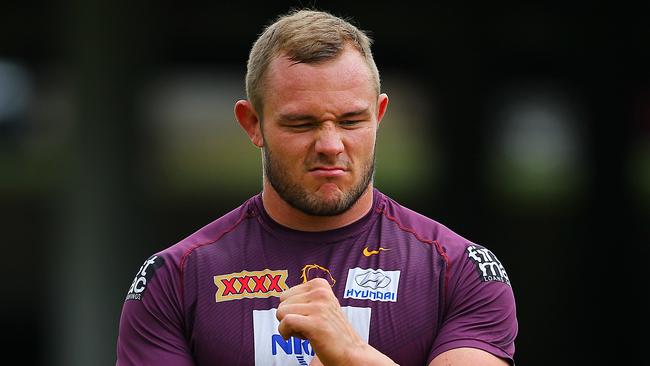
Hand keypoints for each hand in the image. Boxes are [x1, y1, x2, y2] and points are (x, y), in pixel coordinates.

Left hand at [276, 278, 397, 365]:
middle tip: (309, 326)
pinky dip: (286, 333)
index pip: (285, 294)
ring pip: (281, 312)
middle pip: (282, 303)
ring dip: (290, 327)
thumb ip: (304, 297)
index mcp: (320, 284)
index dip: (292, 310)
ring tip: (309, 331)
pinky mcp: (316, 323)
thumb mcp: (321, 305)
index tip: (307, 318)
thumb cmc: (332, 332)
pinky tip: (301, 338)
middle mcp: (320, 292)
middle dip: (290, 317)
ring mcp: (319, 307)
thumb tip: (281, 296)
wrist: (351, 352)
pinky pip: (285, 323)